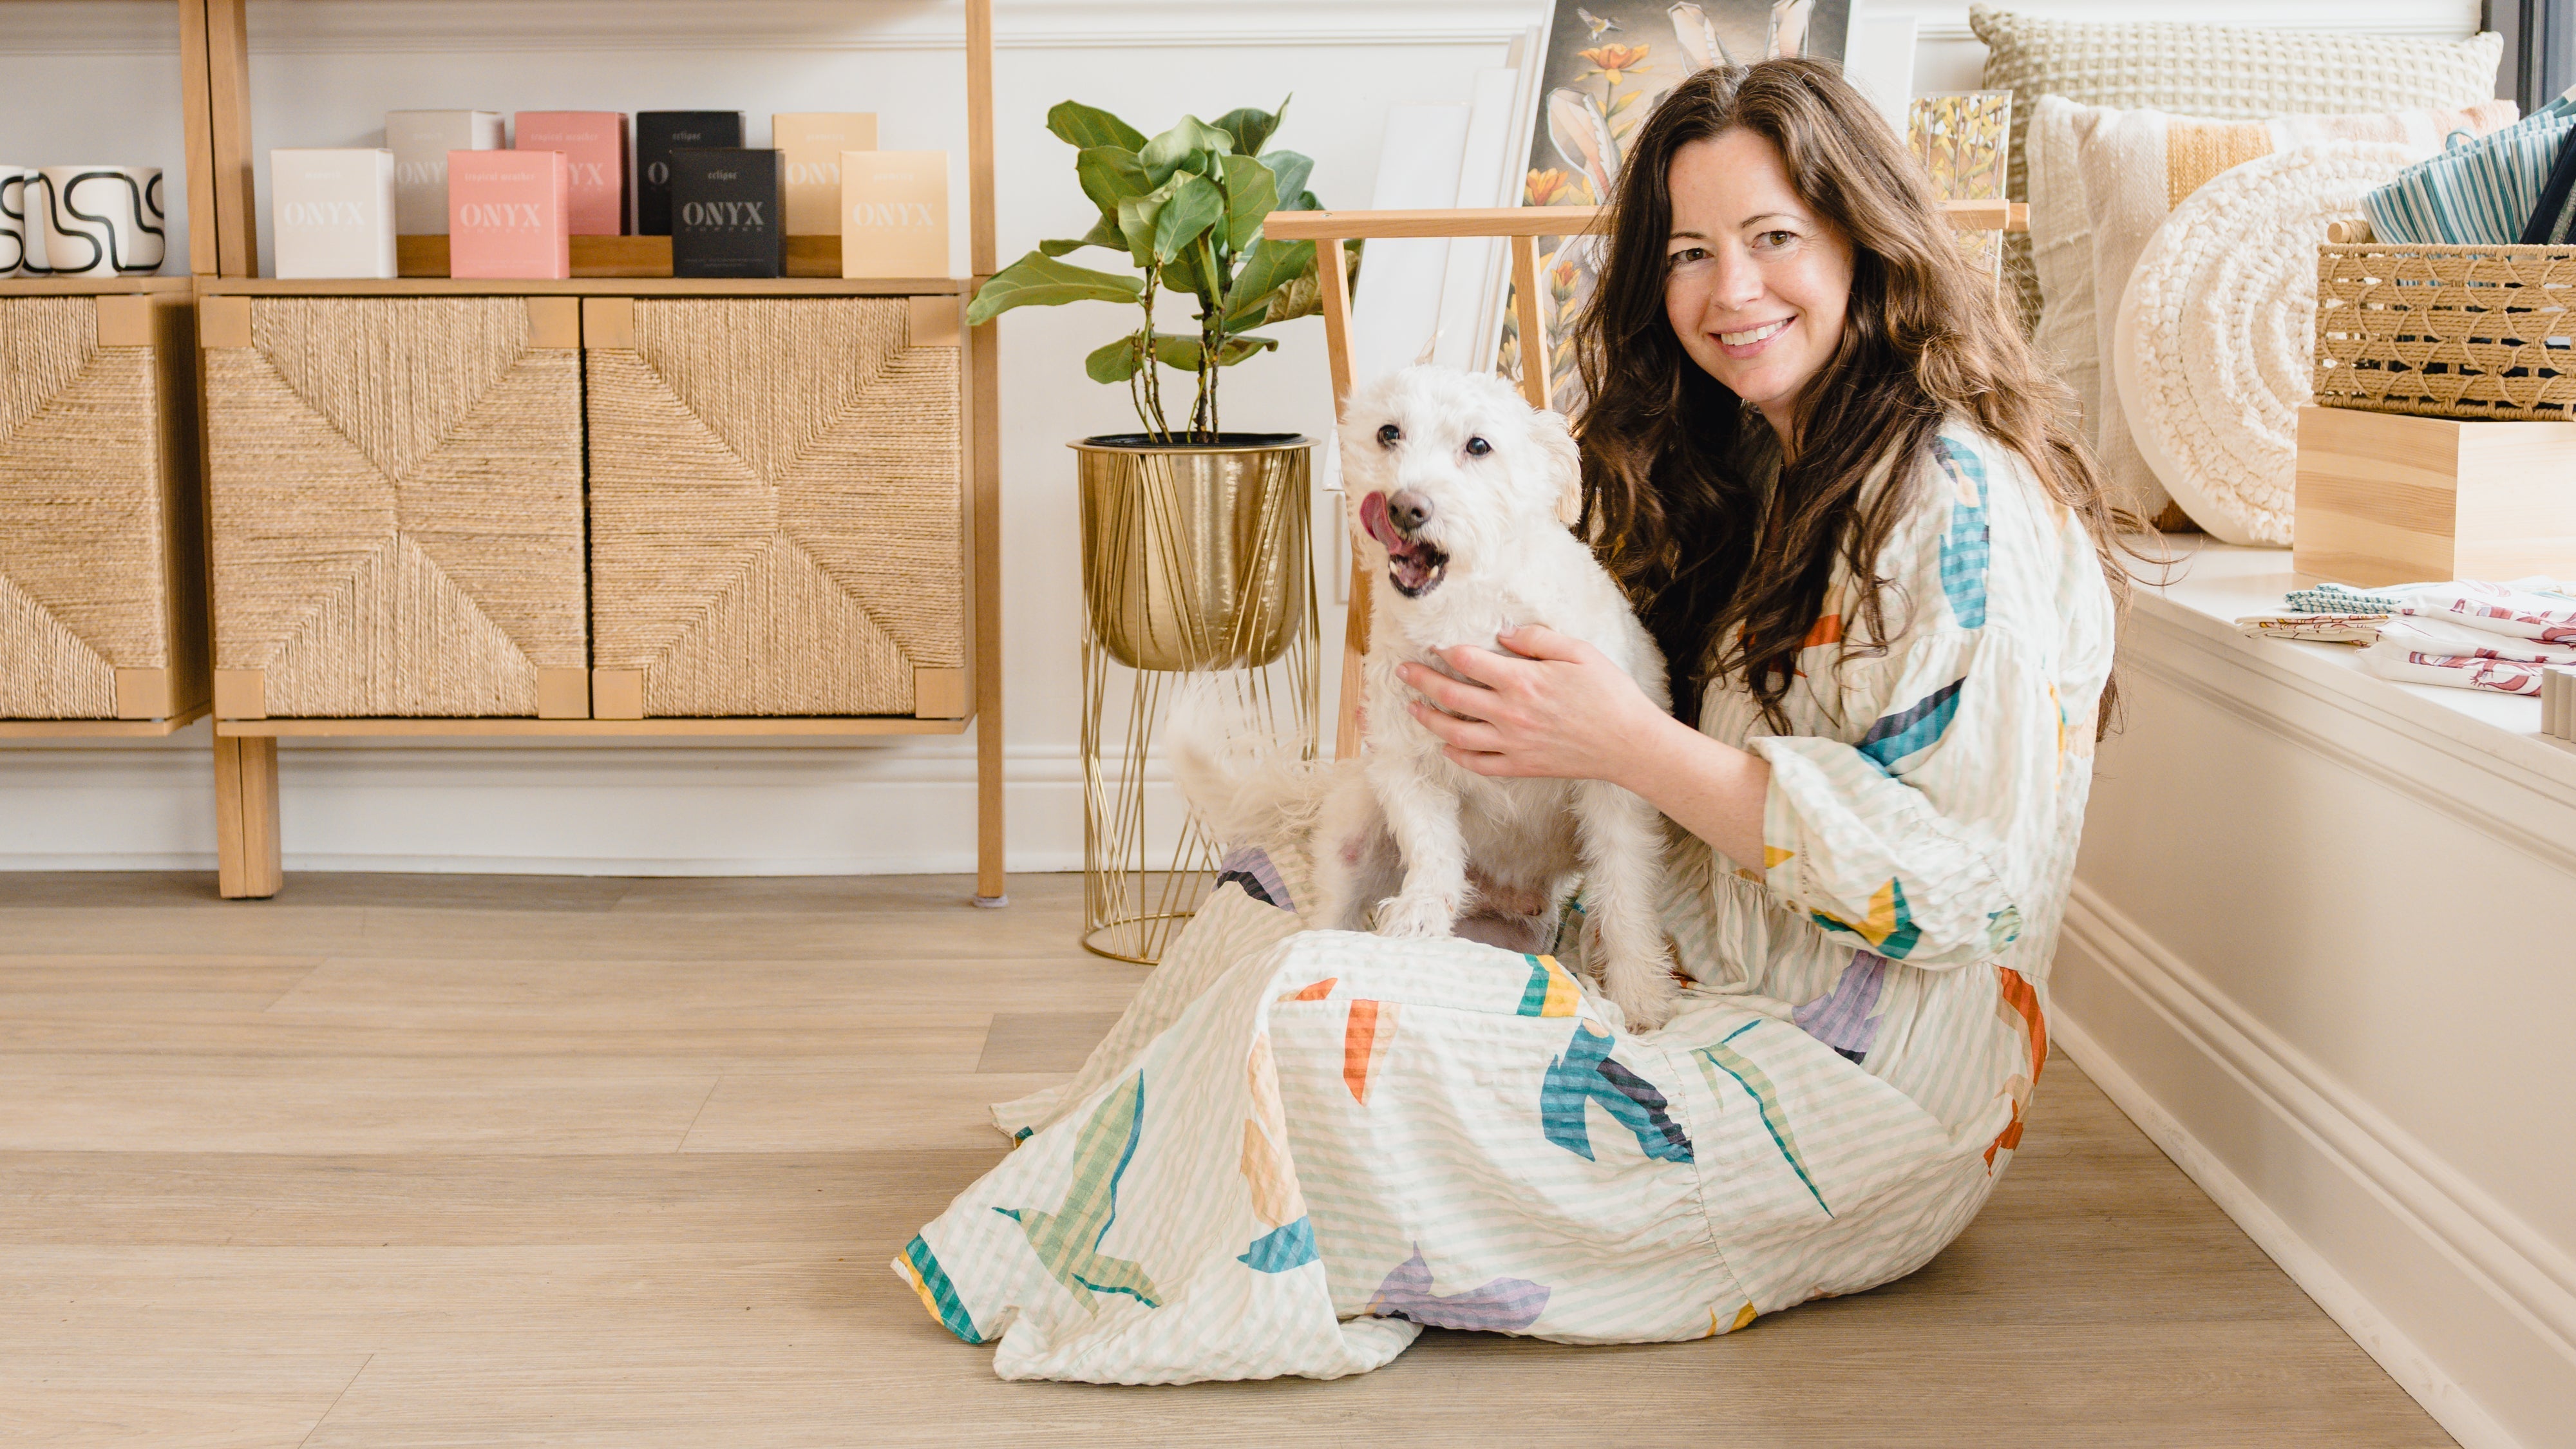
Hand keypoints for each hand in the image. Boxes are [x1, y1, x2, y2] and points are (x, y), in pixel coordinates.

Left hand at [1397, 625, 1673, 785]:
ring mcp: (1512, 743)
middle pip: (1451, 694)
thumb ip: (1536, 639)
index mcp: (1522, 679)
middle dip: (1421, 681)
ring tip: (1413, 707)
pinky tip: (1446, 747)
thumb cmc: (1609, 693)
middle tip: (1403, 671)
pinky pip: (1478, 763)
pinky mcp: (1520, 766)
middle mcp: (1509, 712)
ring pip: (1455, 733)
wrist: (1629, 743)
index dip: (1444, 651)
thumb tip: (1502, 634)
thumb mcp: (1578, 652)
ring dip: (1428, 719)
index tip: (1431, 645)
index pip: (1467, 661)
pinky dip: (1457, 756)